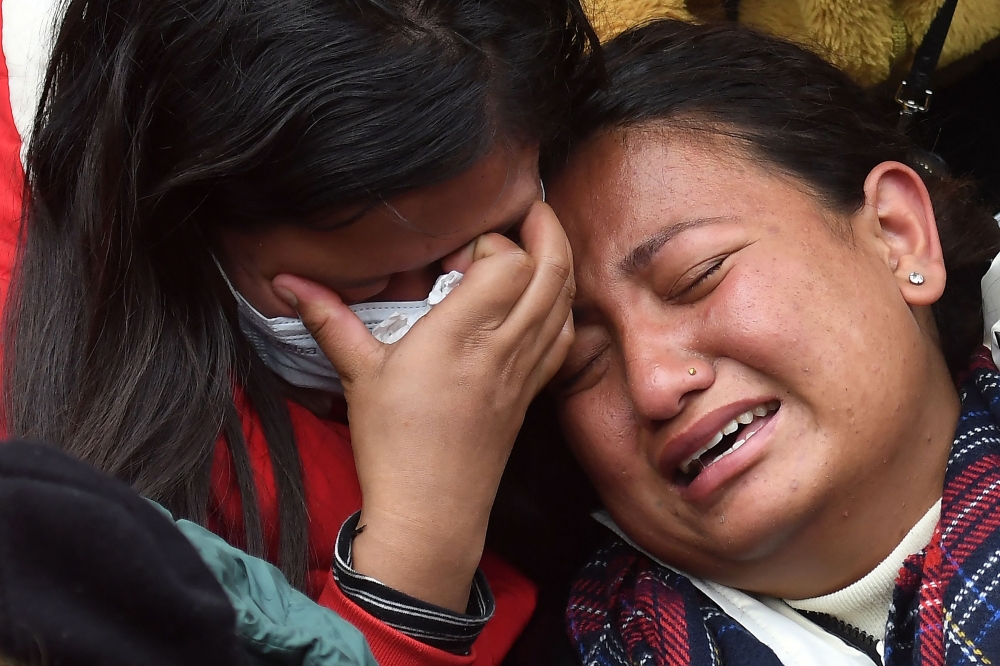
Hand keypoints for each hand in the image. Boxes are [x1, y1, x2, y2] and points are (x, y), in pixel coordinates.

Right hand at [271, 202, 574, 610]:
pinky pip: (563, 341)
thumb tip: (284, 282)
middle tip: (532, 208)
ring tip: (543, 242)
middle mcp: (501, 348)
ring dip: (561, 266)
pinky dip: (562, 310)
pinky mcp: (530, 395)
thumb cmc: (393, 445)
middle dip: (549, 230)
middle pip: (551, 273)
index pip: (508, 264)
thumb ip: (327, 319)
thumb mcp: (358, 374)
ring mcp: (523, 372)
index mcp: (460, 335)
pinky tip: (546, 304)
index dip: (492, 244)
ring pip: (564, 304)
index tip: (457, 256)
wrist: (431, 512)